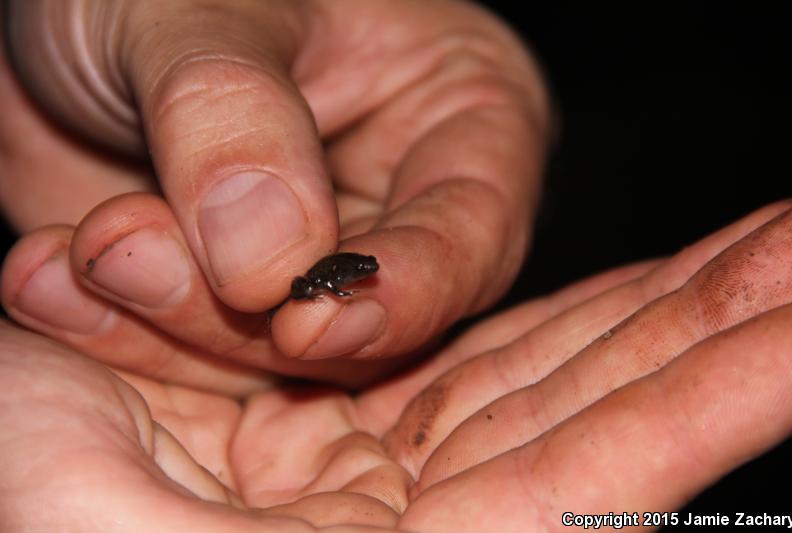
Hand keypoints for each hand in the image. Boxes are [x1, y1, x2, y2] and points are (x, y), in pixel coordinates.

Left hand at [0, 0, 549, 376]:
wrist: (79, 10)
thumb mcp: (201, 4)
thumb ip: (235, 117)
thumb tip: (270, 266)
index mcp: (456, 119)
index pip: (473, 233)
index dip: (405, 292)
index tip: (300, 322)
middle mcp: (397, 204)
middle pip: (371, 316)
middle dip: (247, 314)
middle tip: (124, 251)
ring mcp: (315, 261)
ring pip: (280, 358)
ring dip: (169, 322)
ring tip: (81, 252)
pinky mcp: (237, 303)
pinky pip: (198, 357)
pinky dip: (122, 332)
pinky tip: (49, 278)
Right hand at [4, 201, 791, 530]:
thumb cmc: (31, 499)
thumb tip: (544, 527)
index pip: (597, 474)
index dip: (710, 395)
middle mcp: (412, 518)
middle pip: (604, 406)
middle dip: (720, 327)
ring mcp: (384, 456)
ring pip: (562, 363)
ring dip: (671, 300)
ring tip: (783, 242)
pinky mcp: (344, 404)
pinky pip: (485, 343)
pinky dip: (574, 306)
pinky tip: (647, 280)